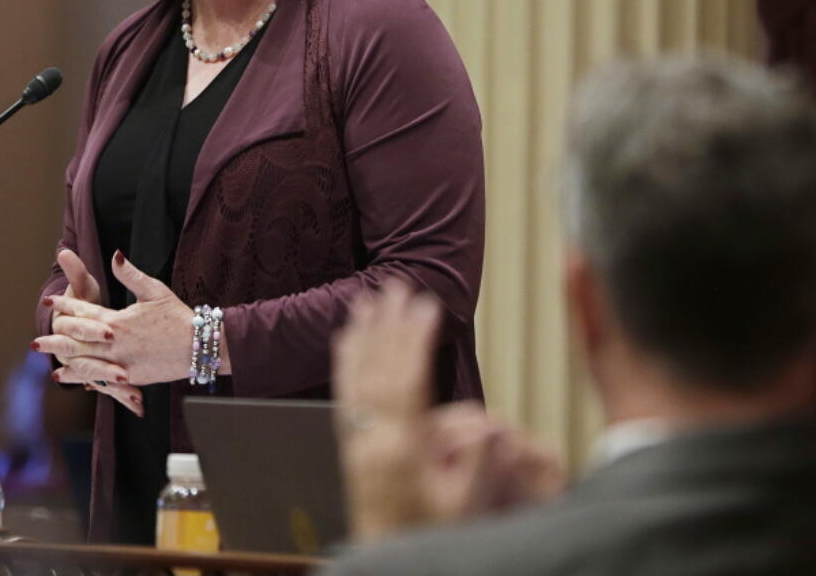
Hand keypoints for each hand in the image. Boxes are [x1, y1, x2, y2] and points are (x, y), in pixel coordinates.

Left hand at [36, 250, 195, 386]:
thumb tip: (115, 255)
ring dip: (68, 366)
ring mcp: (123, 364)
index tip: (50, 303)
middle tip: (36, 342)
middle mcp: (115, 345)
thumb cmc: (178, 316)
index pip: (84, 313)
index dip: (66, 307)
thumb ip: (130, 274)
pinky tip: (80, 382)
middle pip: (77, 343)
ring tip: (52, 368)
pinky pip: (105, 380)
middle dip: (56, 341)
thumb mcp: (154, 290)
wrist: (199, 346)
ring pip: (87, 366)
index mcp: (118, 321)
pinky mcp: (133, 378)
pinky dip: (90, 380)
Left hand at [332, 279, 562, 540]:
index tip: (427, 306)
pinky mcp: (350, 447)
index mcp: (402, 451)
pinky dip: (346, 363)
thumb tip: (491, 424)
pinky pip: (344, 395)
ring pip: (357, 378)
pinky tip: (346, 339)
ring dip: (363, 336)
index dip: (416, 342)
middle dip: (389, 326)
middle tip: (396, 287)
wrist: (386, 559)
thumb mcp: (464, 508)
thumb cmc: (431, 536)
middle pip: (378, 371)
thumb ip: (477, 464)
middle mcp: (373, 440)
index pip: (407, 383)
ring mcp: (357, 442)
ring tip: (366, 300)